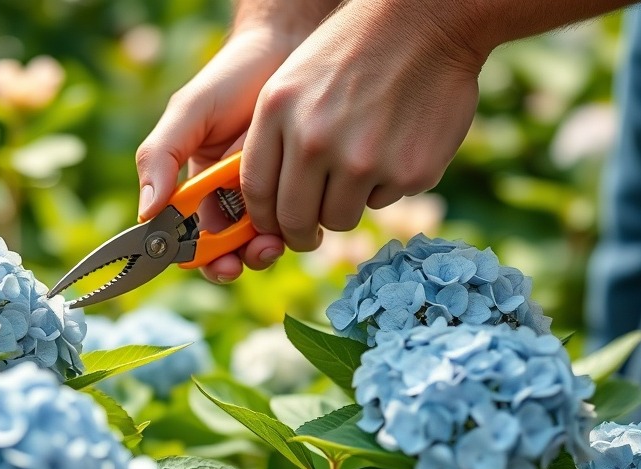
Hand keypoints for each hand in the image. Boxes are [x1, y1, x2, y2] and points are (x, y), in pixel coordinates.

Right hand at [135, 8, 332, 282]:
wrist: (285, 50)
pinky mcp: (298, 190)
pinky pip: (296, 223)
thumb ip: (159, 157)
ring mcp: (263, 197)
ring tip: (274, 241)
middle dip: (234, 262)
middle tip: (247, 256)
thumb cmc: (229, 80)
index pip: (186, 237)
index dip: (196, 257)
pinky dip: (297, 229)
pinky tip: (301, 216)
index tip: (213, 262)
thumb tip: (145, 213)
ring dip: (264, 252)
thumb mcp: (187, 114)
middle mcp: (227, 199)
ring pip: (260, 245)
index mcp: (193, 187)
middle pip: (224, 251)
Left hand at [241, 0, 487, 251]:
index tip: (274, 225)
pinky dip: (385, 185)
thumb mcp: (291, 84)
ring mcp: (363, 160)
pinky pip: (383, 201)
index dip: (264, 219)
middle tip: (310, 232)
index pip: (257, 192)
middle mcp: (315, 140)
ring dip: (344, 206)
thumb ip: (273, 140)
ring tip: (357, 168)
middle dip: (300, 233)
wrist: (425, 23)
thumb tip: (268, 207)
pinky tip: (393, 144)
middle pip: (296, 219)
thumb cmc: (351, 52)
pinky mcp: (408, 172)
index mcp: (278, 113)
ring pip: (339, 219)